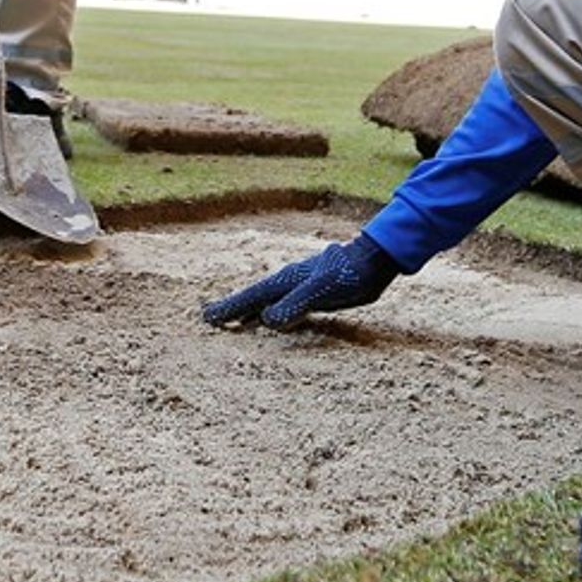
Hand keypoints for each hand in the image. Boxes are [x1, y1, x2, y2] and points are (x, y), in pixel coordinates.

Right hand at [201, 233, 399, 328]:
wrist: (374, 261)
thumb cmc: (349, 275)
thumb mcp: (320, 290)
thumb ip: (294, 304)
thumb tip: (266, 319)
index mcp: (285, 281)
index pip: (250, 298)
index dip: (230, 309)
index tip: (208, 317)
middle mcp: (288, 282)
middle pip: (253, 298)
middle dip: (233, 308)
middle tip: (210, 318)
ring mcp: (299, 287)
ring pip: (267, 301)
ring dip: (249, 311)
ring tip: (233, 320)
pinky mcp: (312, 294)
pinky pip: (283, 305)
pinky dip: (270, 312)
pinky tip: (271, 318)